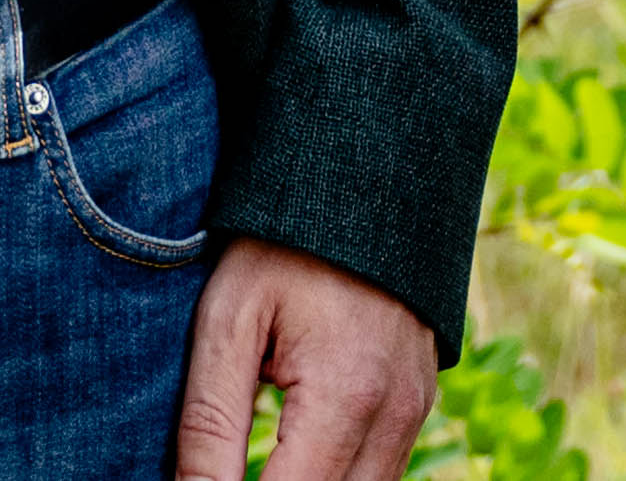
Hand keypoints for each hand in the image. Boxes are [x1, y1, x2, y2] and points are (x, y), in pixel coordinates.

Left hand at [175, 238, 434, 480]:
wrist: (363, 176)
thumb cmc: (282, 245)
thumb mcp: (227, 321)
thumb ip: (207, 427)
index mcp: (346, 395)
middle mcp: (395, 415)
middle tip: (222, 474)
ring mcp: (415, 412)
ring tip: (258, 465)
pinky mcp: (418, 404)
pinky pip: (380, 475)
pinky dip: (337, 480)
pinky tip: (292, 464)